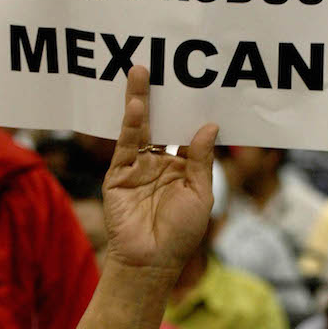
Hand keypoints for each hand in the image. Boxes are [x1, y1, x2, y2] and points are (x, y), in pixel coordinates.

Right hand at [103, 66, 217, 275]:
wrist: (151, 262)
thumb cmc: (180, 234)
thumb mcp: (200, 194)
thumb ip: (201, 160)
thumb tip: (209, 126)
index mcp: (181, 168)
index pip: (184, 132)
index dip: (189, 111)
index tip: (196, 83)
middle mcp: (158, 164)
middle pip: (160, 123)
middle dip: (161, 97)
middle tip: (162, 66)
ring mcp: (137, 167)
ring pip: (140, 128)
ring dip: (141, 101)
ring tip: (140, 72)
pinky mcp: (118, 174)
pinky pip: (125, 145)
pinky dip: (130, 126)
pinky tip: (137, 106)